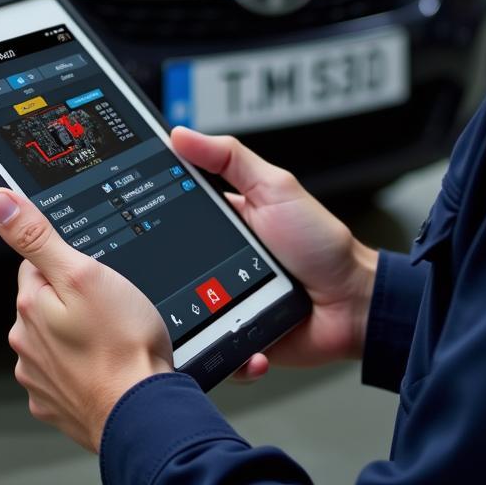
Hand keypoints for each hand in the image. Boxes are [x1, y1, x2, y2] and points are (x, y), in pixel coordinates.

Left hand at [0, 189, 172, 450]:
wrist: (142, 412)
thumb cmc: (122, 345)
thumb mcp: (83, 273)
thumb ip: (37, 236)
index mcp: (31, 304)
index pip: (37, 263)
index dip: (69, 263)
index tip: (92, 275)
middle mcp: (26, 341)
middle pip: (46, 300)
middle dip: (73, 300)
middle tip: (109, 308)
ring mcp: (39, 375)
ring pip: (56, 337)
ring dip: (79, 334)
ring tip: (112, 337)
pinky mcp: (55, 401)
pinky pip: (66, 371)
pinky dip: (84, 366)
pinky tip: (107, 363)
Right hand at [170, 126, 377, 381]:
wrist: (353, 305)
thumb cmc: (322, 244)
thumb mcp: (276, 188)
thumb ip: (230, 157)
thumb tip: (181, 134)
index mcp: (223, 221)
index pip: (175, 212)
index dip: (152, 212)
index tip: (132, 214)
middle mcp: (217, 261)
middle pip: (171, 265)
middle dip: (162, 274)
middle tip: (167, 273)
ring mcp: (223, 301)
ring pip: (183, 312)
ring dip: (187, 316)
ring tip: (209, 310)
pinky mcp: (234, 337)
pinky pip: (211, 349)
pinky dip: (220, 352)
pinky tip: (238, 340)